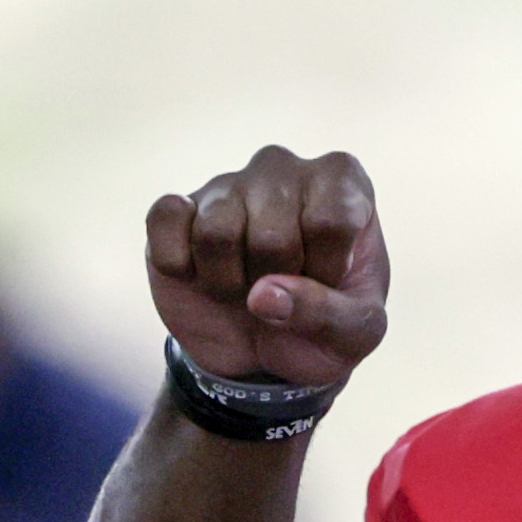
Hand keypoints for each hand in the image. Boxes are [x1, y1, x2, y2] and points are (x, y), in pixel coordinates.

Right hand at [148, 148, 387, 390]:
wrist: (264, 353)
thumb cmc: (323, 326)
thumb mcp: (355, 336)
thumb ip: (329, 315)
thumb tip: (263, 294)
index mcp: (342, 182)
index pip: (331, 223)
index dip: (326, 271)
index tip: (328, 280)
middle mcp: (284, 168)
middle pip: (272, 236)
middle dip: (275, 283)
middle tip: (280, 285)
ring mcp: (228, 183)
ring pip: (217, 234)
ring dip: (227, 284)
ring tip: (244, 283)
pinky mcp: (177, 207)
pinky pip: (166, 222)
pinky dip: (179, 267)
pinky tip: (199, 272)